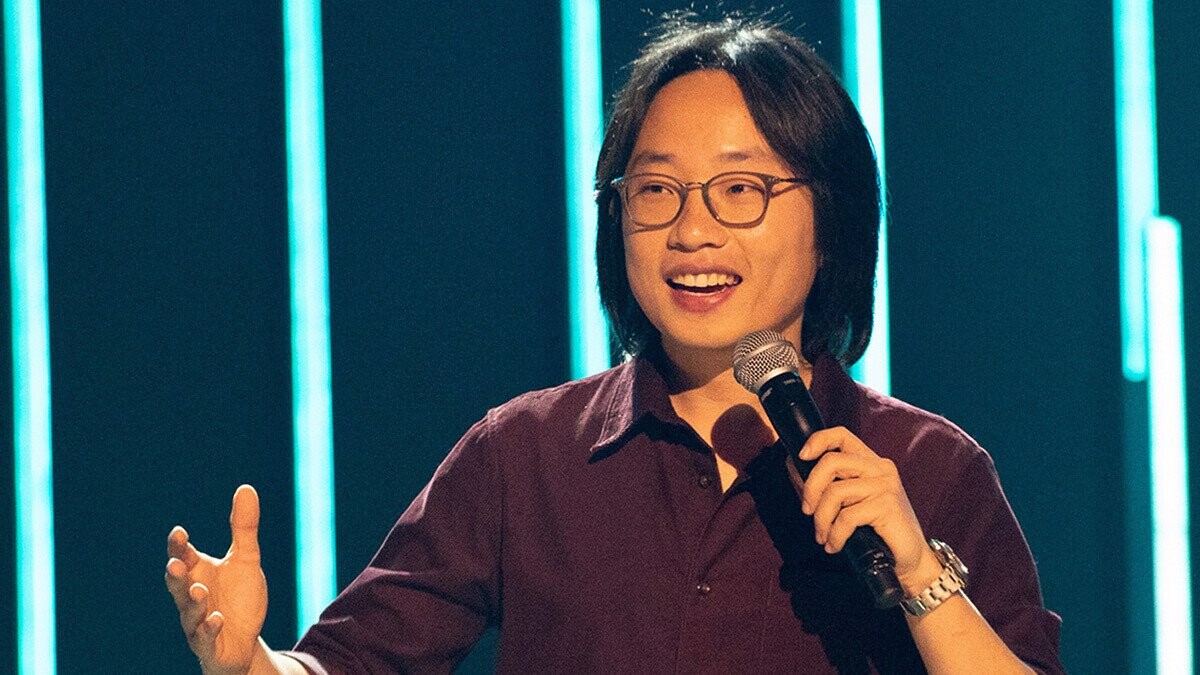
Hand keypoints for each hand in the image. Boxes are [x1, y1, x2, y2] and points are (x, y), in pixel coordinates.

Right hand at [165, 485, 268, 674]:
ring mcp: (198, 623)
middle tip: (175, 563)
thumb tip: (246, 487)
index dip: (179, 546)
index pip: (184, 556)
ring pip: (189, 613)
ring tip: (198, 590)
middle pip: (178, 585)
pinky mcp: (209, 645)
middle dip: (176, 575)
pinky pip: (205, 639)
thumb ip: (244, 527)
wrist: (243, 642)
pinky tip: (217, 619)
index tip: (179, 533)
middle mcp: (191, 597)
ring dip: (192, 602)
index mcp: (198, 573)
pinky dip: (209, 629)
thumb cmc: (238, 598)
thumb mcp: (246, 559)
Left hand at [791, 427, 939, 588]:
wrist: (911, 560)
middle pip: (831, 461)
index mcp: (871, 462)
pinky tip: (835, 545)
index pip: (842, 435)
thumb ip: (828, 485)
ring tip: (822, 536)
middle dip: (810, 488)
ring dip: (822, 519)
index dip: (818, 440)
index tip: (801, 456)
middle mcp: (880, 468)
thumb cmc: (878, 532)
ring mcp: (886, 485)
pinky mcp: (888, 506)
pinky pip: (847, 517)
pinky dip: (835, 535)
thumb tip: (793, 470)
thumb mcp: (851, 502)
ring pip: (835, 492)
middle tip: (807, 511)